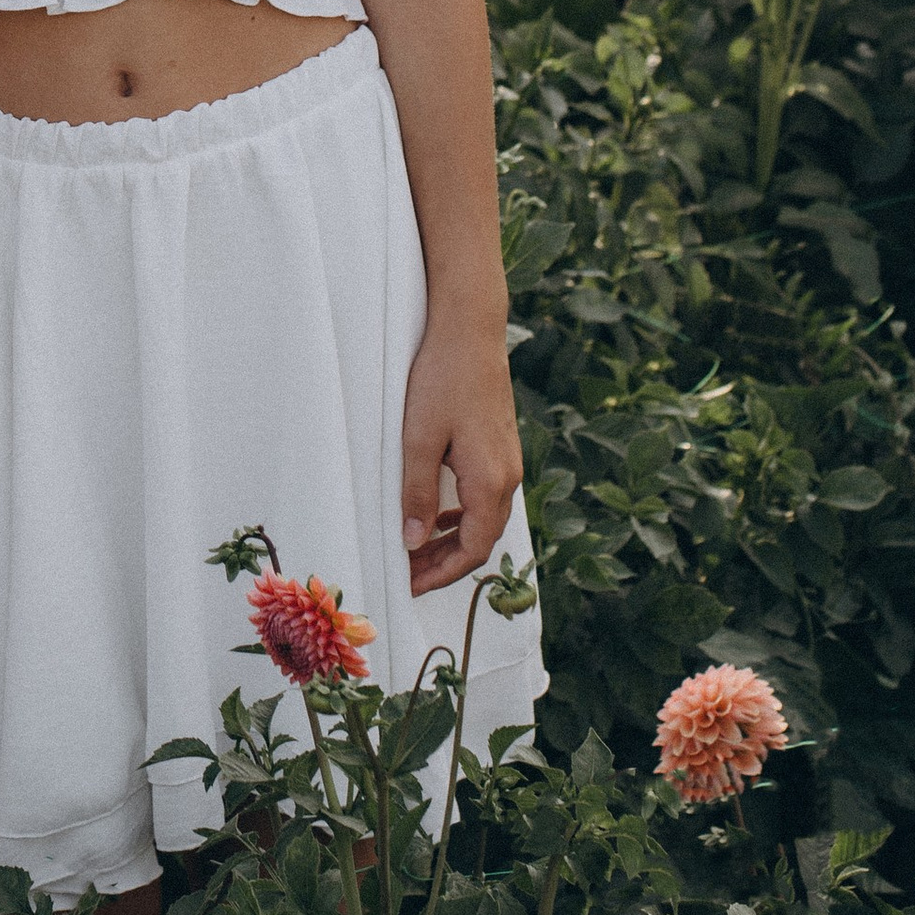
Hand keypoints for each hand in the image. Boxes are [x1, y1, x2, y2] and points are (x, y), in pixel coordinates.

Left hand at [399, 313, 520, 596]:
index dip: (441, 574)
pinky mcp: (499, 446)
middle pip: (480, 539)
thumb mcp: (418, 438)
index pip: (472, 549)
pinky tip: (437, 512)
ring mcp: (507, 460)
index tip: (410, 585)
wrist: (469, 329)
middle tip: (407, 574)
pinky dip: (460, 514)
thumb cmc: (441, 378)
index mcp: (490, 480)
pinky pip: (484, 495)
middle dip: (444, 562)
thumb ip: (416, 493)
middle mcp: (507, 476)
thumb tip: (413, 542)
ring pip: (483, 518)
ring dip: (451, 539)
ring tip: (416, 550)